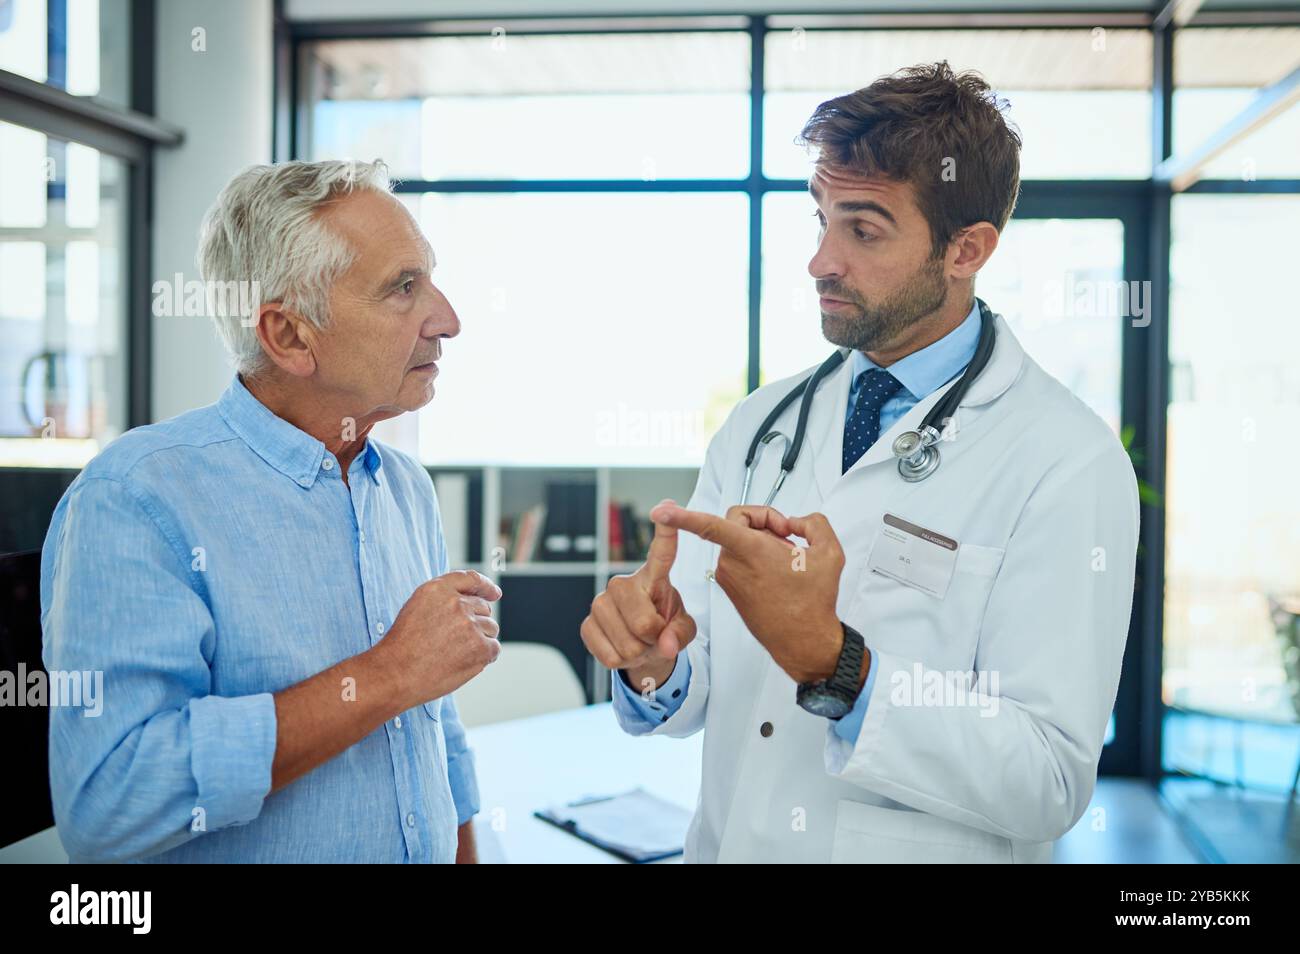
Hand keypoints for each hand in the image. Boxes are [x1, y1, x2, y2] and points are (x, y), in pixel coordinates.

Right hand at [377, 570, 501, 709]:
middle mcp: (456, 603)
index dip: (486, 587)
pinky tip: (463, 663)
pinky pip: (493, 648)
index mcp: (438, 589)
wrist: (396, 673)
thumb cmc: (403, 646)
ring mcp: (470, 624)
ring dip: (480, 640)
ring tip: (454, 654)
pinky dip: (484, 657)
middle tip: (455, 642)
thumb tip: (477, 600)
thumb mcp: (417, 608)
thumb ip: (444, 600)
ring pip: (490, 629)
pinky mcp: (480, 646)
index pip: (472, 579)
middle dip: (475, 623)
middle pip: (483, 608)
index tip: (494, 594)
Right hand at [581, 498, 696, 694]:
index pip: (662, 551)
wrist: (643, 647)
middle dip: (654, 639)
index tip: (666, 507)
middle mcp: (623, 583)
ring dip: (638, 652)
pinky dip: (621, 660)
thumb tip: (665, 645)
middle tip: (654, 635)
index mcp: (653, 577)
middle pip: (644, 622)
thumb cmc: (665, 628)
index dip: (666, 530)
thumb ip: (681, 633)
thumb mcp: (683, 629)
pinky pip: (609, 655)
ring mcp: (601, 602)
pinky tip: (622, 648)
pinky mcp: (586, 623)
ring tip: (639, 642)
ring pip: (627, 644)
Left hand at [650, 502, 843, 684]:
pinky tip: (776, 569)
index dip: (683, 516)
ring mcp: (728, 577)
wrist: (804, 641)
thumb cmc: (813, 602)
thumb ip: (813, 522)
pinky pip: (737, 556)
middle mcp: (732, 564)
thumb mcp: (829, 552)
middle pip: (736, 520)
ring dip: (761, 539)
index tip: (661, 511)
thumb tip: (796, 521)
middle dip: (763, 519)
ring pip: (737, 538)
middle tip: (788, 534)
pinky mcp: (729, 586)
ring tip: (787, 557)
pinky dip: (755, 554)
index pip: (710, 526)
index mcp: (750, 552)